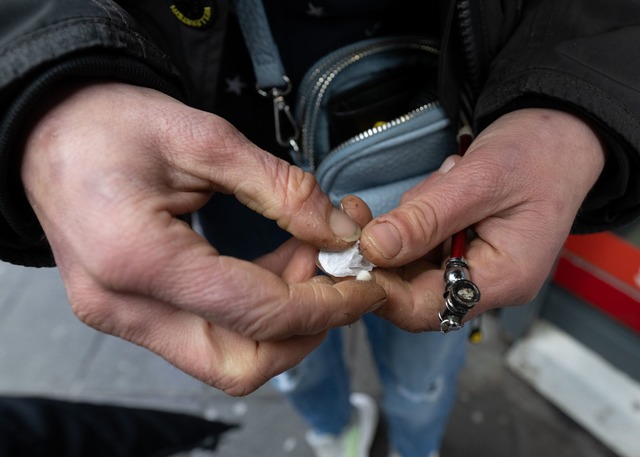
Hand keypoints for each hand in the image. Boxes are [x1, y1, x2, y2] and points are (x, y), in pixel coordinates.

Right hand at [21, 82, 384, 394]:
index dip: (324, 303)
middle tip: (336, 276)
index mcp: (138, 257)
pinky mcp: (128, 314)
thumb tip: (336, 231)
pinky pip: (207, 336)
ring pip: (226, 360)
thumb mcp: (204, 138)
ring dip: (281, 324)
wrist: (50, 132)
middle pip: (241, 363)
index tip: (364, 284)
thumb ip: (280, 189)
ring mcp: (121, 317)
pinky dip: (252, 315)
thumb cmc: (111, 124)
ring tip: (305, 260)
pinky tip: (273, 268)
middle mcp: (123, 305)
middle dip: (305, 330)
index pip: (257, 311)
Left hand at [357, 108, 604, 330]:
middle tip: (369, 212)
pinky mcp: (464, 248)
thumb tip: (375, 248)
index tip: (351, 254)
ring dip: (407, 226)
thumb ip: (426, 218)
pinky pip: (422, 244)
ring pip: (413, 263)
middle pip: (414, 289)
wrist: (562, 133)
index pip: (428, 308)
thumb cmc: (538, 153)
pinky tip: (439, 187)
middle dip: (390, 250)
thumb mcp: (480, 180)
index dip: (383, 290)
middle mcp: (488, 282)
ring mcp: (475, 266)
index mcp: (504, 278)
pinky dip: (416, 218)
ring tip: (440, 183)